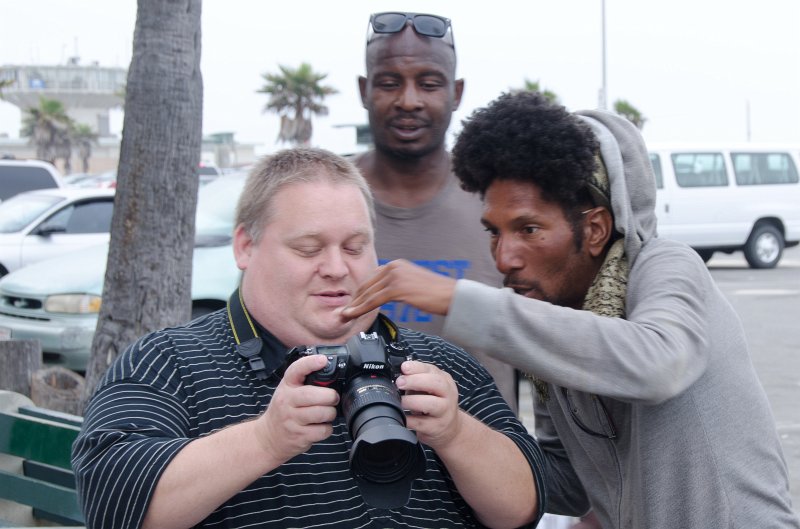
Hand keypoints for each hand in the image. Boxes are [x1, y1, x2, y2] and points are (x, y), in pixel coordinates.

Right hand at [252, 354, 338, 463]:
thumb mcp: (288, 391)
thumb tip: (329, 371)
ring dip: (330, 413)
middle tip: (333, 397)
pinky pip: (322, 430)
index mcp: (287, 386)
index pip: (296, 370)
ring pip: (321, 413)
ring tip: (327, 413)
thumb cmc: (284, 409)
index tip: (323, 360)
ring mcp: (292, 420)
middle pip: (312, 395)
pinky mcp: (299, 436)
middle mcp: (287, 401)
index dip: (310, 363)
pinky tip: (320, 426)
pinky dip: (327, 429)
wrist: (268, 436)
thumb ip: (305, 381)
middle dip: (330, 396)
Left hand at [341, 259, 456, 320]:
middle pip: (367, 284)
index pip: (372, 278)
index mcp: (397, 264)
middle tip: (344, 311)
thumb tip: (385, 294)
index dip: (360, 293)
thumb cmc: (436, 294)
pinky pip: (374, 300)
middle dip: (354, 299)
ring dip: (354, 305)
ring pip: (368, 293)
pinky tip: (353, 315)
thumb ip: (398, 284)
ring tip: (344, 315)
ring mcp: (395, 276)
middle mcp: (394, 266)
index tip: (352, 303)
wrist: (452, 296)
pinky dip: (361, 308)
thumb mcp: (413, 283)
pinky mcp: (397, 288)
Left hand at [397, 360, 462, 449]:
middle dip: (415, 381)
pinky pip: (421, 423)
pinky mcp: (437, 427)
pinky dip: (409, 419)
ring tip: (401, 401)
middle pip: (435, 383)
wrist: (450, 428)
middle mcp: (447, 394)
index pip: (431, 369)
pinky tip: (402, 416)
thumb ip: (417, 380)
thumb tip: (399, 376)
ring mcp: (444, 412)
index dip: (416, 367)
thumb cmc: (436, 404)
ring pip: (431, 404)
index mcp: (444, 380)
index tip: (404, 368)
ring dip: (412, 401)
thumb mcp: (430, 389)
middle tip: (400, 383)